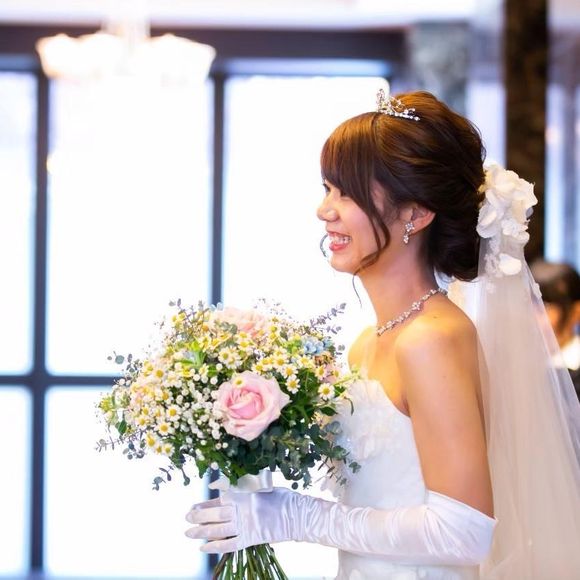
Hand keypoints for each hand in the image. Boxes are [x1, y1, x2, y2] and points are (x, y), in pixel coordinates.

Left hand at [185, 487, 303, 553]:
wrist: (298, 515)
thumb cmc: (282, 498)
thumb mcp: (262, 487)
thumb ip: (244, 490)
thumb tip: (225, 493)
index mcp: (246, 495)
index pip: (220, 499)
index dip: (206, 503)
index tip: (194, 505)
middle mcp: (243, 510)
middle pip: (216, 514)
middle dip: (199, 516)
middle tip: (186, 518)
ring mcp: (247, 525)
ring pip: (219, 529)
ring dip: (202, 531)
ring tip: (189, 533)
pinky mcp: (252, 539)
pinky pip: (230, 544)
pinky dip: (215, 546)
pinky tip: (204, 547)